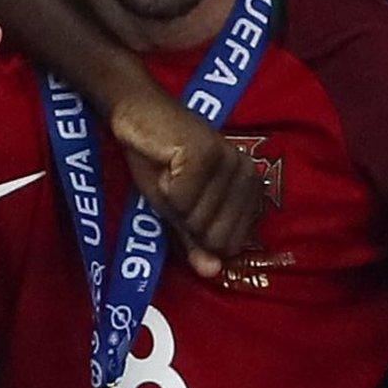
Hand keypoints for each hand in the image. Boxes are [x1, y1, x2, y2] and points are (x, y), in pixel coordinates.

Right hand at [107, 89, 261, 277]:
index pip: (228, 245)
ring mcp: (229, 164)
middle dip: (184, 219)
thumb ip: (195, 240)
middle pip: (214, 236)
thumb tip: (211, 273)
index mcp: (250, 190)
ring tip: (170, 172)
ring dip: (171, 201)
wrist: (137, 114)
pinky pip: (181, 200)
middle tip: (176, 186)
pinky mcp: (205, 155)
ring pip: (196, 219)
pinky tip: (163, 163)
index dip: (196, 231)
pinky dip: (162, 187)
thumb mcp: (177, 208)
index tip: (185, 201)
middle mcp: (248, 175)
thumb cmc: (158, 161)